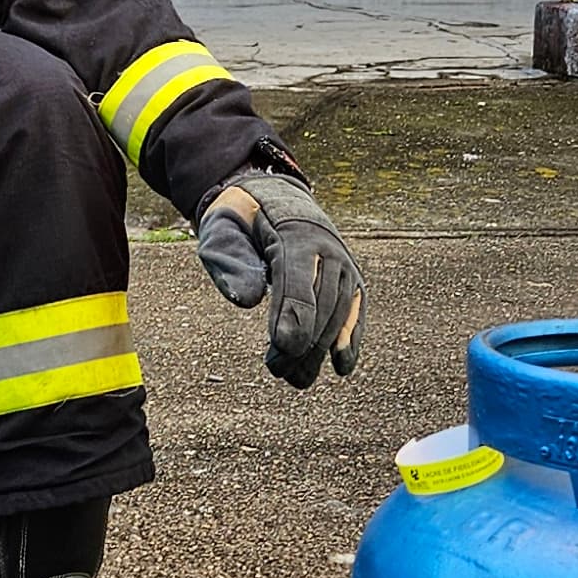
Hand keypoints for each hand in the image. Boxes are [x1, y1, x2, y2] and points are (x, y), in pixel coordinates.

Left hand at [195, 169, 364, 389]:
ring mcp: (345, 264)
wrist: (276, 199)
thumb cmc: (242, 221)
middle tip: (275, 369)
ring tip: (295, 378)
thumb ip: (230, 263)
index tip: (282, 346)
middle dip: (301, 342)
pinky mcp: (352, 280)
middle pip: (321, 303)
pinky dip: (350, 340)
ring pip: (338, 313)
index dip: (292, 315)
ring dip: (318, 350)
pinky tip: (341, 366)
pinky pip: (355, 312)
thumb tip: (247, 301)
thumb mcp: (222, 232)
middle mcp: (328, 248)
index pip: (297, 279)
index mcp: (293, 233)